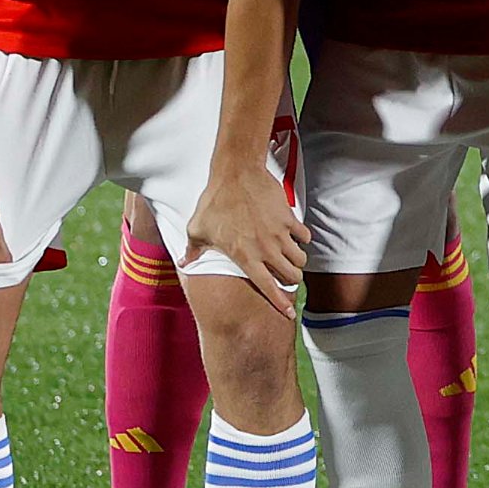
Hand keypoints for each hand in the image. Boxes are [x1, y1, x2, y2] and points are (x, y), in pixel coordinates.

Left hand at [181, 141, 308, 317]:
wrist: (237, 174)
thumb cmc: (215, 201)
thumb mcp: (197, 228)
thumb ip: (193, 249)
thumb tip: (185, 262)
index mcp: (245, 256)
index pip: (267, 287)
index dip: (280, 303)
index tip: (289, 313)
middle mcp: (266, 249)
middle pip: (291, 276)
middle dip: (291, 280)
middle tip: (287, 276)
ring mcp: (280, 234)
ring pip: (300, 259)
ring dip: (297, 262)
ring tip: (291, 258)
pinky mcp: (288, 218)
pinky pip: (304, 236)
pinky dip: (302, 239)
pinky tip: (296, 236)